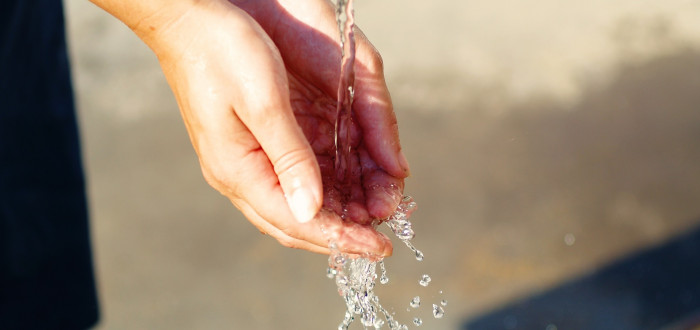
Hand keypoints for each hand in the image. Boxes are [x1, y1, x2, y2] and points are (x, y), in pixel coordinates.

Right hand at [116, 0, 409, 254]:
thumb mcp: (264, 103)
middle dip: (338, 236)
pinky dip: (318, 192)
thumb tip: (311, 211)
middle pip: (293, 223)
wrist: (186, 20)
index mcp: (238, 170)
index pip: (296, 221)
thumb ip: (290, 158)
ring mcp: (239, 162)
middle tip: (378, 242)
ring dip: (331, 216)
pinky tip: (342, 190)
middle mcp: (236, 175)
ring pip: (290, 206)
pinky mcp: (247, 147)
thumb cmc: (222, 51)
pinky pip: (286, 182)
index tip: (379, 248)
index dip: (340, 238)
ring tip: (368, 218)